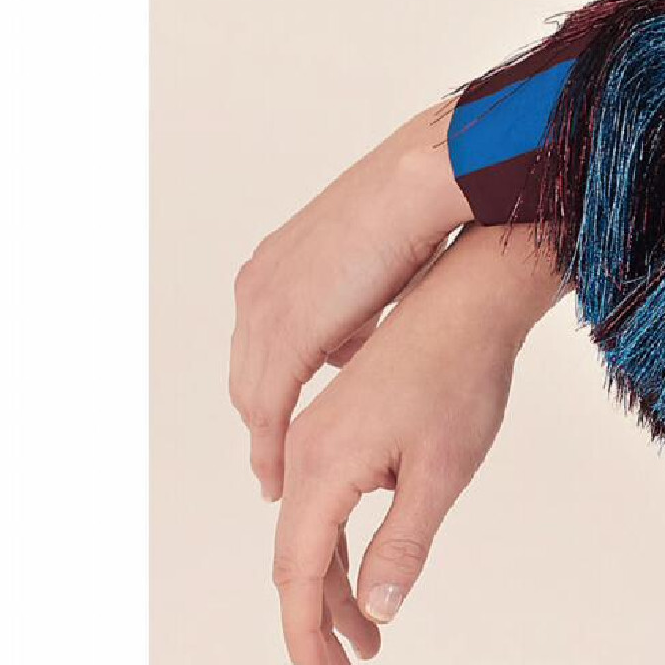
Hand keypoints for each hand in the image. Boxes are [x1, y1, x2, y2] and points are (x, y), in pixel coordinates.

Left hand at [229, 104, 478, 496]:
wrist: (417, 190)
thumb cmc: (412, 217)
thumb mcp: (372, 267)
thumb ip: (354, 305)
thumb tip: (360, 337)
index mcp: (274, 267)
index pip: (260, 345)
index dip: (269, 391)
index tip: (283, 427)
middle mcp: (258, 287)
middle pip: (246, 373)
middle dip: (260, 420)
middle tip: (275, 462)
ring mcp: (266, 306)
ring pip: (251, 393)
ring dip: (263, 440)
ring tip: (277, 475)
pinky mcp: (287, 327)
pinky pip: (268, 402)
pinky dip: (270, 440)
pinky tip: (284, 464)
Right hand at [253, 212, 560, 664]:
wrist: (466, 307)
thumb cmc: (460, 384)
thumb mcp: (441, 474)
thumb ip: (404, 543)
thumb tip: (378, 609)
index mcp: (324, 469)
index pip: (299, 575)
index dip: (307, 634)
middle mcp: (307, 455)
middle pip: (298, 562)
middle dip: (318, 626)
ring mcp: (319, 442)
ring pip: (312, 538)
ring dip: (335, 594)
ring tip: (368, 646)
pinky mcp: (339, 433)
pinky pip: (326, 509)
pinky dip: (341, 555)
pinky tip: (367, 584)